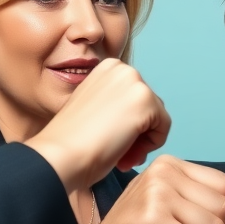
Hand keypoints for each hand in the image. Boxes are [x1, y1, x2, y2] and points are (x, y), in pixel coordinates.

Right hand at [25, 59, 169, 192]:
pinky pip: (164, 128)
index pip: (135, 98)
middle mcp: (122, 68)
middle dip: (137, 133)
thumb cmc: (71, 141)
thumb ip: (116, 106)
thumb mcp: (95, 111)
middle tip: (117, 153)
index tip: (109, 140)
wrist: (60, 155)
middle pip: (150, 106)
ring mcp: (135, 82)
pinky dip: (151, 146)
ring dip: (142, 141)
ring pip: (157, 117)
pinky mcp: (145, 100)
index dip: (126, 124)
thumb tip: (138, 120)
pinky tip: (126, 153)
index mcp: (107, 68)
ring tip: (119, 155)